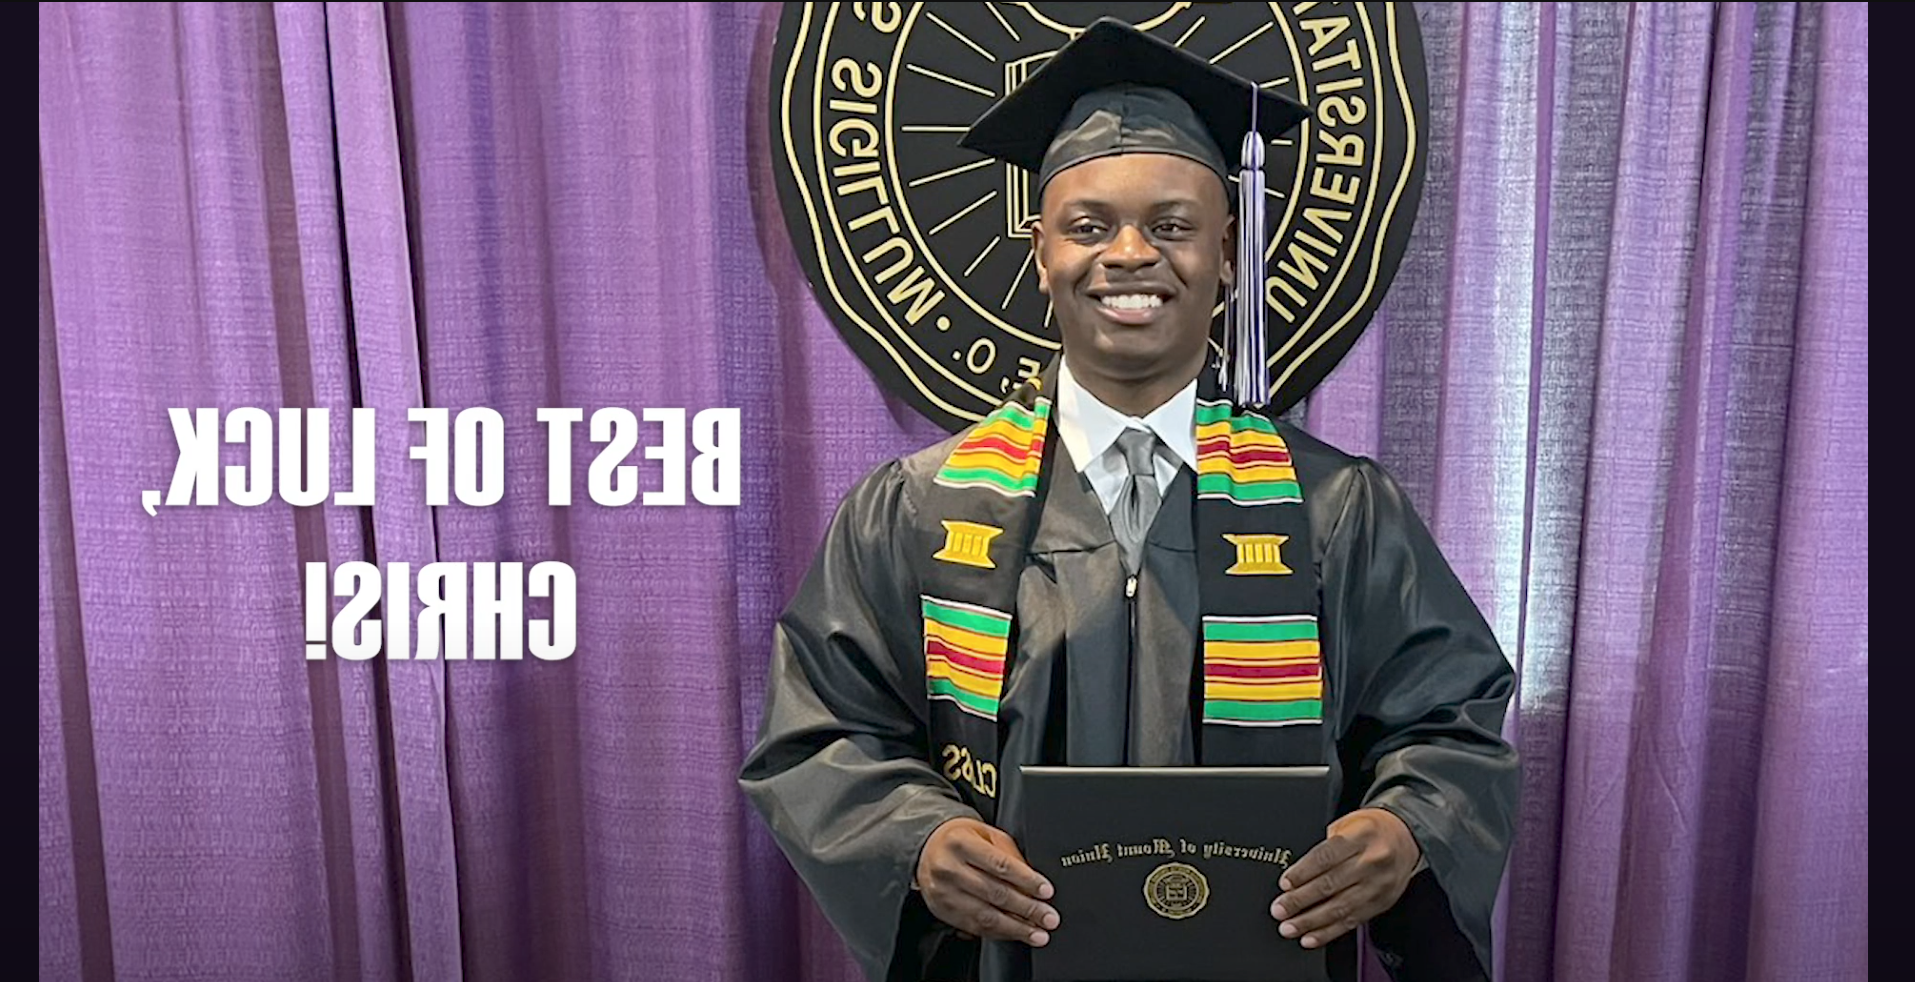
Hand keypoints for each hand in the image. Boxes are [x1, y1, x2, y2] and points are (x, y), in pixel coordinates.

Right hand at [915, 817, 1060, 946]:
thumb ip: (1008, 854)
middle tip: (1049, 918)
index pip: (1000, 865)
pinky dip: (999, 933)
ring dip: (1016, 928)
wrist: (925, 849)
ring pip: (985, 916)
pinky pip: (974, 927)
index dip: (1026, 881)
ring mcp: (943, 893)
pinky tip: (1015, 934)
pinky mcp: (942, 911)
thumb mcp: (985, 834)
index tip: (1046, 891)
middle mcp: (949, 868)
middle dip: (1027, 909)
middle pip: (995, 893)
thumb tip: (1033, 881)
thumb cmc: (960, 840)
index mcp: (961, 843)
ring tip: (1037, 934)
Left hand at [1269, 808, 1420, 948]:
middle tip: (1279, 910)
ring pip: (1340, 907)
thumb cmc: (1370, 829)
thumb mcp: (1347, 824)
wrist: (1405, 837)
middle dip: (1300, 900)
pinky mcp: (1381, 903)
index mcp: (1360, 837)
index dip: (1303, 873)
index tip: (1285, 884)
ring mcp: (1378, 885)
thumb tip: (1295, 873)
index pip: (1326, 857)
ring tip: (1290, 928)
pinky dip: (1329, 932)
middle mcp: (1371, 862)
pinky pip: (1352, 921)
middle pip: (1330, 884)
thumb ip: (1324, 845)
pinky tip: (1311, 937)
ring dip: (1311, 921)